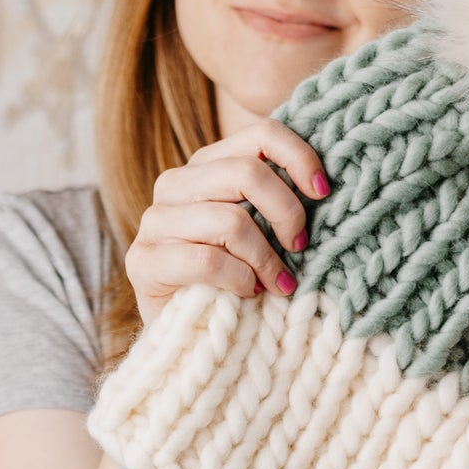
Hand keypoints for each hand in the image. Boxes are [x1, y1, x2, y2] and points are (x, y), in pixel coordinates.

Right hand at [124, 120, 329, 330]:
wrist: (191, 334)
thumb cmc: (238, 279)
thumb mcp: (263, 231)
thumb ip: (278, 200)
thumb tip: (324, 184)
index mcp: (207, 165)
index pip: (260, 135)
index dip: (299, 157)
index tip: (324, 192)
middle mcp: (175, 183)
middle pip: (248, 173)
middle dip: (287, 214)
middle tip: (300, 248)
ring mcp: (154, 221)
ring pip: (230, 221)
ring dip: (265, 258)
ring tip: (279, 283)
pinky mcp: (143, 261)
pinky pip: (208, 261)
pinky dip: (239, 280)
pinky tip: (249, 293)